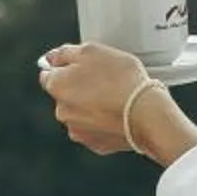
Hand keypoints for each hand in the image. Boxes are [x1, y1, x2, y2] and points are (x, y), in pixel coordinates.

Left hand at [37, 41, 196, 164]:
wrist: (147, 114)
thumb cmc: (121, 79)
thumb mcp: (92, 50)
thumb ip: (65, 52)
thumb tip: (50, 57)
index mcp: (56, 86)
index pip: (48, 73)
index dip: (65, 67)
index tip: (82, 66)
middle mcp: (61, 111)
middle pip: (65, 95)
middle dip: (80, 87)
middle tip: (105, 80)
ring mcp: (78, 131)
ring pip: (80, 113)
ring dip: (92, 106)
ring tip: (116, 98)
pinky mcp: (96, 144)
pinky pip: (96, 129)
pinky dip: (104, 122)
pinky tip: (120, 114)